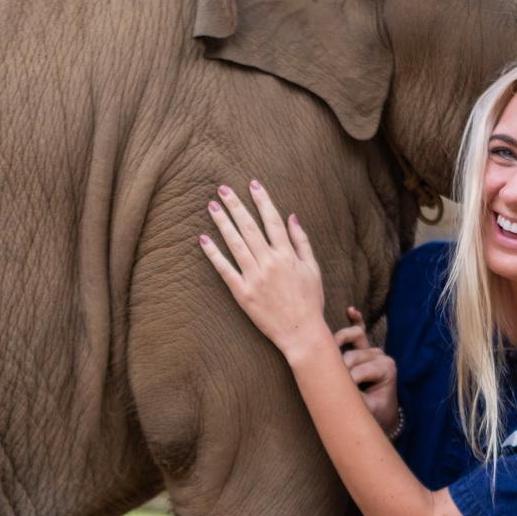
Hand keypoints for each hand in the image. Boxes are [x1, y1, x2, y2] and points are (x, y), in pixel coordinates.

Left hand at [200, 181, 327, 361]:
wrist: (301, 332)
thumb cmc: (310, 300)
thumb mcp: (313, 268)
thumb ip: (301, 241)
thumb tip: (292, 217)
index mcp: (287, 255)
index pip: (272, 220)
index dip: (262, 200)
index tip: (252, 184)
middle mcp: (270, 262)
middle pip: (249, 227)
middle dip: (235, 205)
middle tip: (223, 189)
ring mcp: (255, 277)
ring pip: (235, 243)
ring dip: (222, 222)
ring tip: (212, 206)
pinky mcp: (243, 293)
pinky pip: (225, 270)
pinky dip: (213, 254)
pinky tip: (203, 239)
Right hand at [334, 308, 400, 436]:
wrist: (383, 415)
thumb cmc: (374, 414)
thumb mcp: (366, 411)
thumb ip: (354, 400)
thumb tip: (335, 389)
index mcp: (387, 370)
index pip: (358, 371)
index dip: (346, 383)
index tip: (340, 394)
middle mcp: (382, 356)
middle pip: (352, 356)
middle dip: (339, 370)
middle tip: (331, 383)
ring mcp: (373, 350)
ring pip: (350, 341)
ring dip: (337, 349)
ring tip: (327, 358)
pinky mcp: (365, 348)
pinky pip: (360, 330)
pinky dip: (355, 319)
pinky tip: (351, 310)